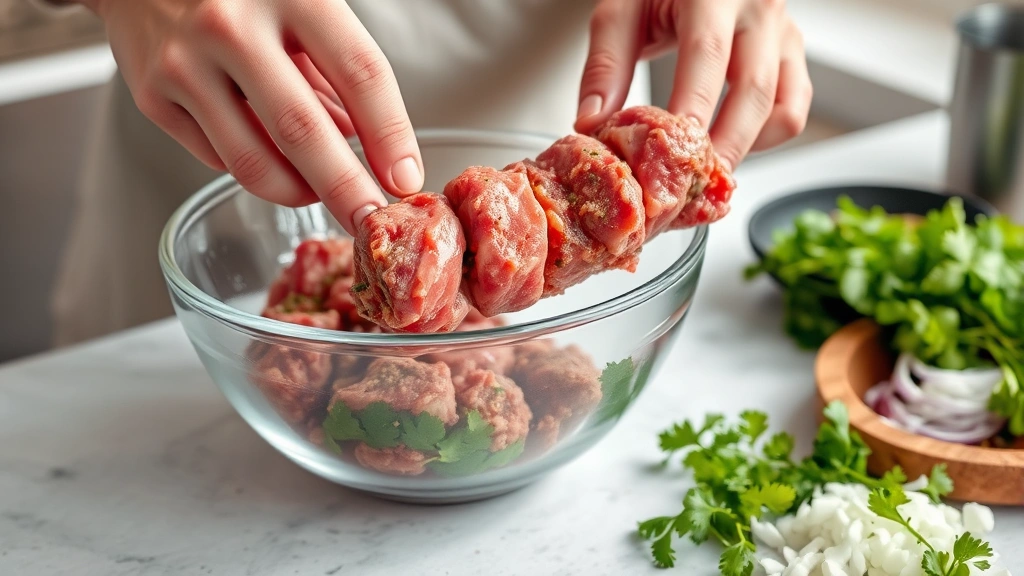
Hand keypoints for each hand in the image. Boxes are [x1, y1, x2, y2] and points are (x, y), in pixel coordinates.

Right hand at [81, 0, 422, 232]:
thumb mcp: (301, 1)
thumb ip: (335, 66)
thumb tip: (364, 144)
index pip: (359, 72)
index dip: (390, 134)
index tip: (406, 179)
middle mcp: (231, 25)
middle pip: (303, 131)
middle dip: (346, 189)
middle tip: (370, 223)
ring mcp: (184, 62)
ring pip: (254, 161)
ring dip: (298, 192)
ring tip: (318, 191)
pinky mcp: (152, 94)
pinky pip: (217, 157)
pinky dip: (253, 167)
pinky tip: (266, 152)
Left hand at [575, 0, 811, 169]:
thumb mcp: (622, 9)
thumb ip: (605, 63)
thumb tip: (592, 122)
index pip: (708, 53)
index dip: (694, 107)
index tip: (673, 154)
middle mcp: (759, 7)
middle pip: (752, 90)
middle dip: (719, 146)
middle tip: (685, 185)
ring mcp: (783, 31)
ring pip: (781, 108)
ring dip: (743, 149)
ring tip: (701, 172)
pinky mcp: (793, 52)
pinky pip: (792, 109)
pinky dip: (763, 138)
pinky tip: (726, 144)